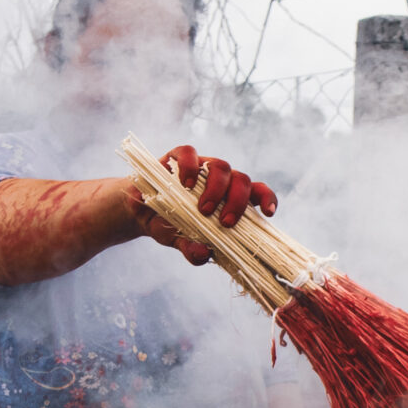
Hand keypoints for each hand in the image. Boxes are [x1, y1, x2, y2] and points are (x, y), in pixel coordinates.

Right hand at [132, 145, 279, 265]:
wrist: (139, 211)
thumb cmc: (167, 224)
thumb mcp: (178, 240)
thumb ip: (192, 249)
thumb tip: (203, 255)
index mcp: (229, 198)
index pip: (257, 192)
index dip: (267, 198)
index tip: (269, 213)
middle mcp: (220, 180)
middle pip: (241, 180)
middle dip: (238, 201)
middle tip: (224, 222)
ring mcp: (201, 166)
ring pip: (221, 166)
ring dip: (217, 189)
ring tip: (203, 210)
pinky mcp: (179, 157)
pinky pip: (189, 153)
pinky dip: (190, 166)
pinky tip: (185, 183)